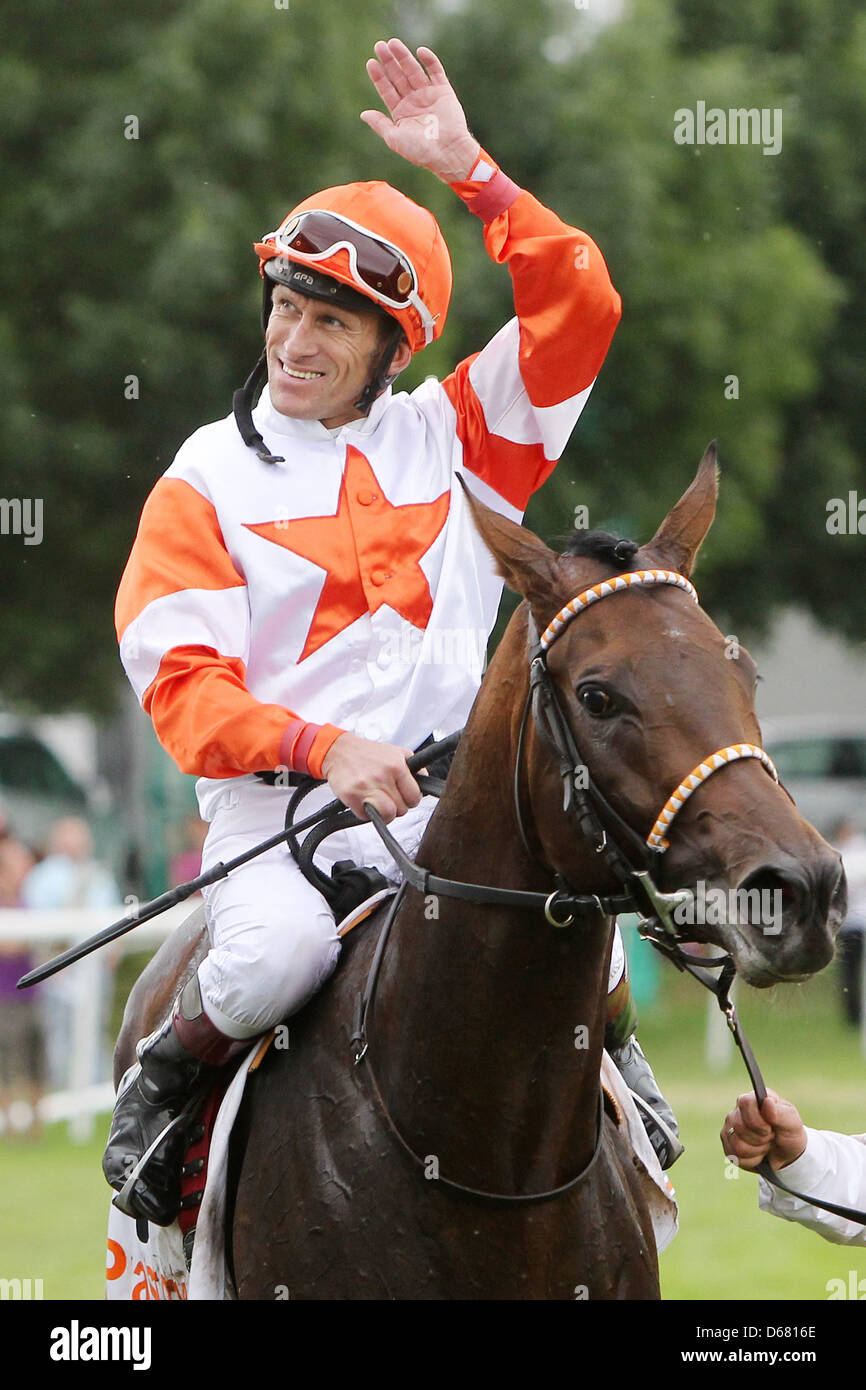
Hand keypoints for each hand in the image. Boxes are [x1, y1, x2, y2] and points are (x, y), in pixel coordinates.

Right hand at [321, 731, 420, 823]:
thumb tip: (424, 780)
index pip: (414, 796)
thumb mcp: (396, 752)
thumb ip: (413, 767)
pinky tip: (365, 801)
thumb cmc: (367, 754)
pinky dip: (366, 813)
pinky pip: (366, 817)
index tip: (405, 798)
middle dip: (397, 806)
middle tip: (389, 798)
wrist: (339, 751)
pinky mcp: (352, 797)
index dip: (411, 800)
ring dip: (384, 813)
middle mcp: (382, 777)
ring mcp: (366, 788)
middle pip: (402, 809)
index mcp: (396, 766)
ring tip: (379, 803)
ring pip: (388, 815)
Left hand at [361, 39, 479, 182]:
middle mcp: (413, 101)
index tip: (370, 63)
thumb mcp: (394, 138)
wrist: (447, 152)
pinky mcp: (444, 91)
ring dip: (404, 56)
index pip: (387, 89)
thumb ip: (380, 124)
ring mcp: (428, 94)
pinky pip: (436, 71)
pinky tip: (420, 51)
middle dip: (389, 62)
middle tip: (380, 46)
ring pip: (414, 70)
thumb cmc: (420, 150)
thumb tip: (363, 114)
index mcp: (401, 112)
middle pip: (398, 76)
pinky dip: (430, 61)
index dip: (379, 76)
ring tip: (393, 43)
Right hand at [721, 1089, 807, 1171]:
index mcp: (754, 1099)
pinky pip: (735, 1156)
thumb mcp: (793, 1123)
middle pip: (740, 1127)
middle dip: (761, 1138)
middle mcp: (738, 1110)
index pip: (745, 1103)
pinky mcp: (727, 1144)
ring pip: (738, 1144)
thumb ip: (781, 1113)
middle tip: (770, 1137)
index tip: (770, 1128)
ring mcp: (730, 1127)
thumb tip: (767, 1101)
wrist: (787, 1156)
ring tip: (765, 1145)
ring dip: (757, 1150)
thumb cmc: (789, 1134)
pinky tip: (758, 1154)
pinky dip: (752, 1160)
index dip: (758, 1120)